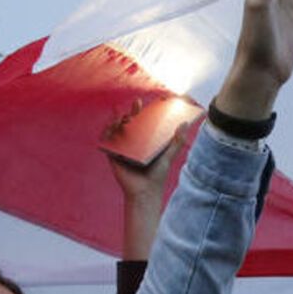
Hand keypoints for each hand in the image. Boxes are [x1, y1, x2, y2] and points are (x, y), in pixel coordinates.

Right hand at [106, 103, 191, 260]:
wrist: (146, 191)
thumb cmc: (157, 175)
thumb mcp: (168, 156)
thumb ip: (177, 141)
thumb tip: (185, 123)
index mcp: (144, 140)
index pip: (140, 121)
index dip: (138, 110)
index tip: (140, 102)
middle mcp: (132, 142)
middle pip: (128, 123)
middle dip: (129, 112)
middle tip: (135, 105)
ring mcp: (122, 148)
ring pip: (116, 129)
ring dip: (118, 121)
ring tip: (125, 120)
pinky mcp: (113, 155)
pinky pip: (107, 141)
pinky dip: (107, 133)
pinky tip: (112, 129)